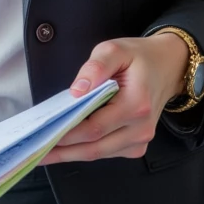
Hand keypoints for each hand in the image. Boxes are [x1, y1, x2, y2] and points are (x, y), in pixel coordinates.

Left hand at [42, 33, 189, 164]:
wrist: (169, 66)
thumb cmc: (139, 57)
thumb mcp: (115, 50)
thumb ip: (95, 68)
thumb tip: (76, 91)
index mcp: (136, 105)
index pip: (94, 128)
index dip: (66, 135)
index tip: (42, 136)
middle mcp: (141, 128)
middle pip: (94, 148)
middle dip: (62, 151)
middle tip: (35, 152)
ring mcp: (141, 139)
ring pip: (99, 154)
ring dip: (71, 154)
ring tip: (44, 151)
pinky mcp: (137, 144)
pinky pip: (107, 152)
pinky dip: (85, 150)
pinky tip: (66, 146)